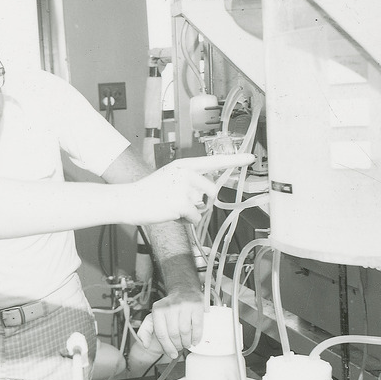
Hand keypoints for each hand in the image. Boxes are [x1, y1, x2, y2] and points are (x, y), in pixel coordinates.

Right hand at [132, 153, 254, 224]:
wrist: (130, 200)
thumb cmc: (150, 192)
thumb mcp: (171, 178)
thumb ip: (190, 180)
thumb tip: (209, 193)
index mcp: (184, 165)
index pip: (214, 161)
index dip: (235, 160)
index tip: (251, 158)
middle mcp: (186, 173)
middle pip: (212, 192)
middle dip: (202, 202)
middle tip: (180, 202)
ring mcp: (184, 188)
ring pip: (204, 207)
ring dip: (192, 212)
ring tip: (173, 207)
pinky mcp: (181, 203)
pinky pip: (196, 218)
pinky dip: (186, 221)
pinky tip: (170, 214)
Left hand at [137, 287, 204, 358]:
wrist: (184, 290)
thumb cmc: (169, 306)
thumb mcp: (154, 315)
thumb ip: (146, 329)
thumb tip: (145, 344)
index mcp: (158, 310)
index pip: (161, 334)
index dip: (167, 347)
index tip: (172, 354)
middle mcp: (170, 307)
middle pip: (174, 334)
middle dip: (178, 345)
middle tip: (180, 347)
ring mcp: (183, 306)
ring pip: (185, 332)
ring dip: (187, 342)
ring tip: (187, 343)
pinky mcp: (196, 306)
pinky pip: (197, 326)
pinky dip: (196, 337)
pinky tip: (195, 340)